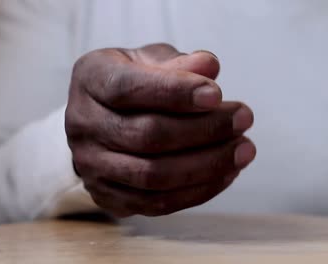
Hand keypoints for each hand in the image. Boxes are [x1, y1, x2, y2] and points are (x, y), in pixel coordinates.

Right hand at [65, 43, 255, 216]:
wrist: (107, 117)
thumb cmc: (137, 81)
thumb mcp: (152, 60)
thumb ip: (179, 62)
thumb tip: (210, 66)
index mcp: (91, 79)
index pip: (129, 89)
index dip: (175, 92)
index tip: (217, 94)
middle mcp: (82, 124)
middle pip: (147, 136)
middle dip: (204, 130)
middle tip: (244, 119)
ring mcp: (91, 165)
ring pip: (153, 176)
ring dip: (207, 165)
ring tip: (244, 150)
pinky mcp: (108, 196)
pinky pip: (157, 203)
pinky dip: (198, 191)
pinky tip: (228, 173)